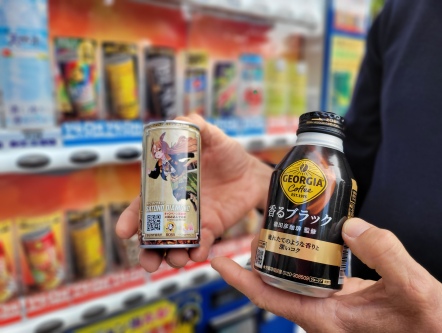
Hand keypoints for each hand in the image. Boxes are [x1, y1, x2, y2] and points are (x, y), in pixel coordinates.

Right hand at [116, 114, 272, 271]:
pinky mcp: (211, 229)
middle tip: (148, 262)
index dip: (132, 219)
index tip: (124, 232)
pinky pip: (201, 244)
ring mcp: (193, 220)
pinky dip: (197, 251)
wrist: (252, 172)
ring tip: (175, 260)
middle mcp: (176, 207)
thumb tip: (181, 120)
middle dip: (147, 251)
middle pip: (154, 233)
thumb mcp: (213, 137)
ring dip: (171, 256)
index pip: (144, 205)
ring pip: (175, 244)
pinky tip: (197, 253)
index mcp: (167, 186)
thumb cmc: (228, 154)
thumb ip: (197, 127)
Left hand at [212, 218, 441, 331]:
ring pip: (294, 280)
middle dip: (259, 258)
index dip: (238, 279)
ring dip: (282, 256)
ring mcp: (333, 308)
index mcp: (326, 319)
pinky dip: (306, 258)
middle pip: (276, 284)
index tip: (216, 260)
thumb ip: (384, 253)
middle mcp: (323, 315)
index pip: (268, 297)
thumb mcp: (413, 288)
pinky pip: (315, 277)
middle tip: (254, 229)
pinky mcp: (346, 301)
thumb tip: (351, 226)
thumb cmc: (430, 327)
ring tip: (276, 228)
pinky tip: (313, 239)